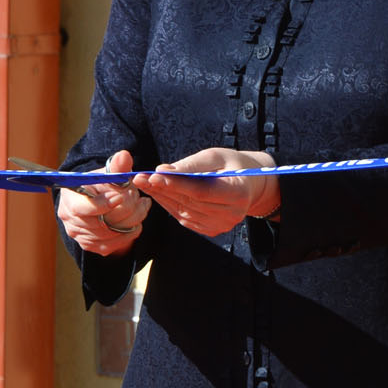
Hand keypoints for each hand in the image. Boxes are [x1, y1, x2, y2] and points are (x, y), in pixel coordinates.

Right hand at [58, 150, 149, 255]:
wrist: (99, 199)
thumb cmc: (104, 184)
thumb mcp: (110, 173)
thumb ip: (117, 167)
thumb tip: (124, 156)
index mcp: (69, 198)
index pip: (82, 207)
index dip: (103, 204)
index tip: (121, 196)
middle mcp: (69, 219)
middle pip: (99, 223)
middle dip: (125, 210)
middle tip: (139, 199)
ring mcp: (79, 234)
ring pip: (109, 235)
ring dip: (130, 222)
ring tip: (142, 207)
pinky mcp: (90, 245)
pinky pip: (112, 245)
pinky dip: (128, 234)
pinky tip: (136, 222)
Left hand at [134, 147, 278, 237]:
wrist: (248, 184)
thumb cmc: (231, 165)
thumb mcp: (215, 156)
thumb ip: (190, 165)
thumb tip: (162, 170)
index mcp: (238, 193)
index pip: (201, 191)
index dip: (175, 184)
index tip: (153, 175)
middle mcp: (231, 214)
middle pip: (189, 202)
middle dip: (162, 189)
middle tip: (140, 177)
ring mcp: (221, 225)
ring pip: (183, 212)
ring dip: (162, 197)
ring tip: (144, 183)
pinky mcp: (211, 230)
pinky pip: (184, 218)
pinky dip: (169, 205)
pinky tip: (158, 193)